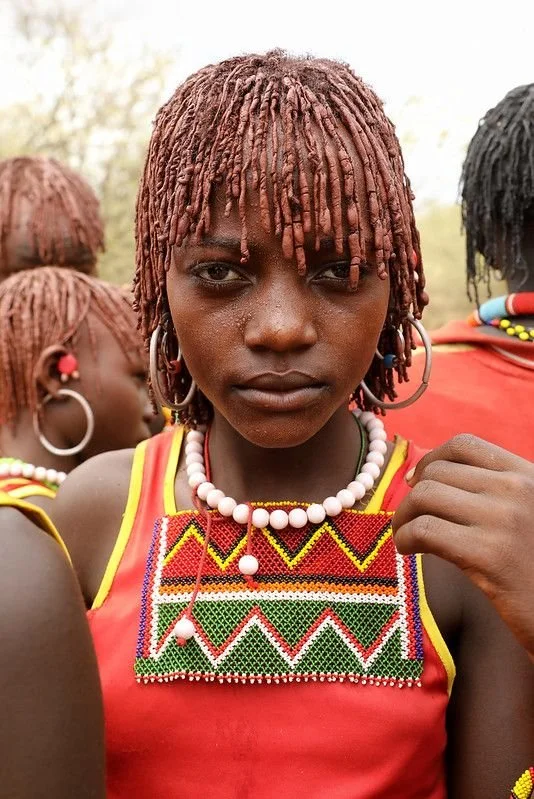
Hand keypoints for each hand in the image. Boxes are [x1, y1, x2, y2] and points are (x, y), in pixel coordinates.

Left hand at [392, 434, 533, 661]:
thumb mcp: (528, 513)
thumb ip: (494, 492)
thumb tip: (431, 475)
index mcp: (527, 474)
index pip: (464, 445)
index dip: (430, 460)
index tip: (417, 481)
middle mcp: (517, 489)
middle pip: (437, 473)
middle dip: (412, 495)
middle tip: (408, 519)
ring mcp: (503, 519)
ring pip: (424, 496)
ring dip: (404, 517)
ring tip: (405, 536)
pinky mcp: (488, 554)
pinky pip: (425, 530)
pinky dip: (406, 538)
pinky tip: (408, 551)